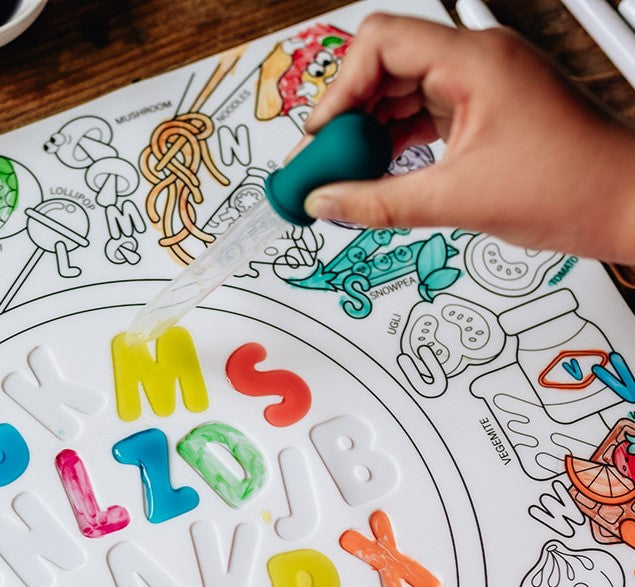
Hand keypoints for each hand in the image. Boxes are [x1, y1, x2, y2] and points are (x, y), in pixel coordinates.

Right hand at [301, 13, 634, 262]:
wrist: (623, 204)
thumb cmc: (572, 186)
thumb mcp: (456, 200)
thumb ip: (377, 204)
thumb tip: (325, 202)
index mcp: (476, 61)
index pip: (380, 42)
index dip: (340, 89)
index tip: (321, 138)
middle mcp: (477, 61)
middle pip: (383, 65)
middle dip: (347, 115)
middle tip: (324, 165)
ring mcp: (481, 83)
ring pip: (399, 91)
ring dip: (367, 132)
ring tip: (346, 176)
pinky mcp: (483, 109)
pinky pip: (422, 113)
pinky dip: (393, 143)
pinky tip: (377, 175)